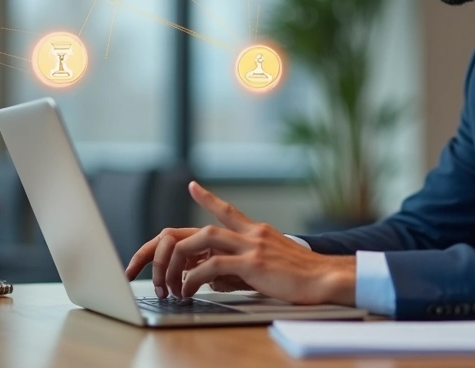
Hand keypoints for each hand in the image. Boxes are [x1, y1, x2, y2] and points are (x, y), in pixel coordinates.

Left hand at [124, 181, 356, 305]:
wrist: (328, 278)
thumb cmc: (302, 277)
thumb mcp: (269, 266)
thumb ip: (240, 266)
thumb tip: (213, 275)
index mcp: (256, 231)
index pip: (227, 210)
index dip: (208, 198)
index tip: (193, 184)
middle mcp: (251, 233)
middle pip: (198, 228)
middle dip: (167, 244)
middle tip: (146, 261)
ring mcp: (251, 246)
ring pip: (201, 240)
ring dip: (177, 260)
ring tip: (167, 281)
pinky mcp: (252, 264)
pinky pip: (212, 266)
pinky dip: (194, 277)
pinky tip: (188, 290)